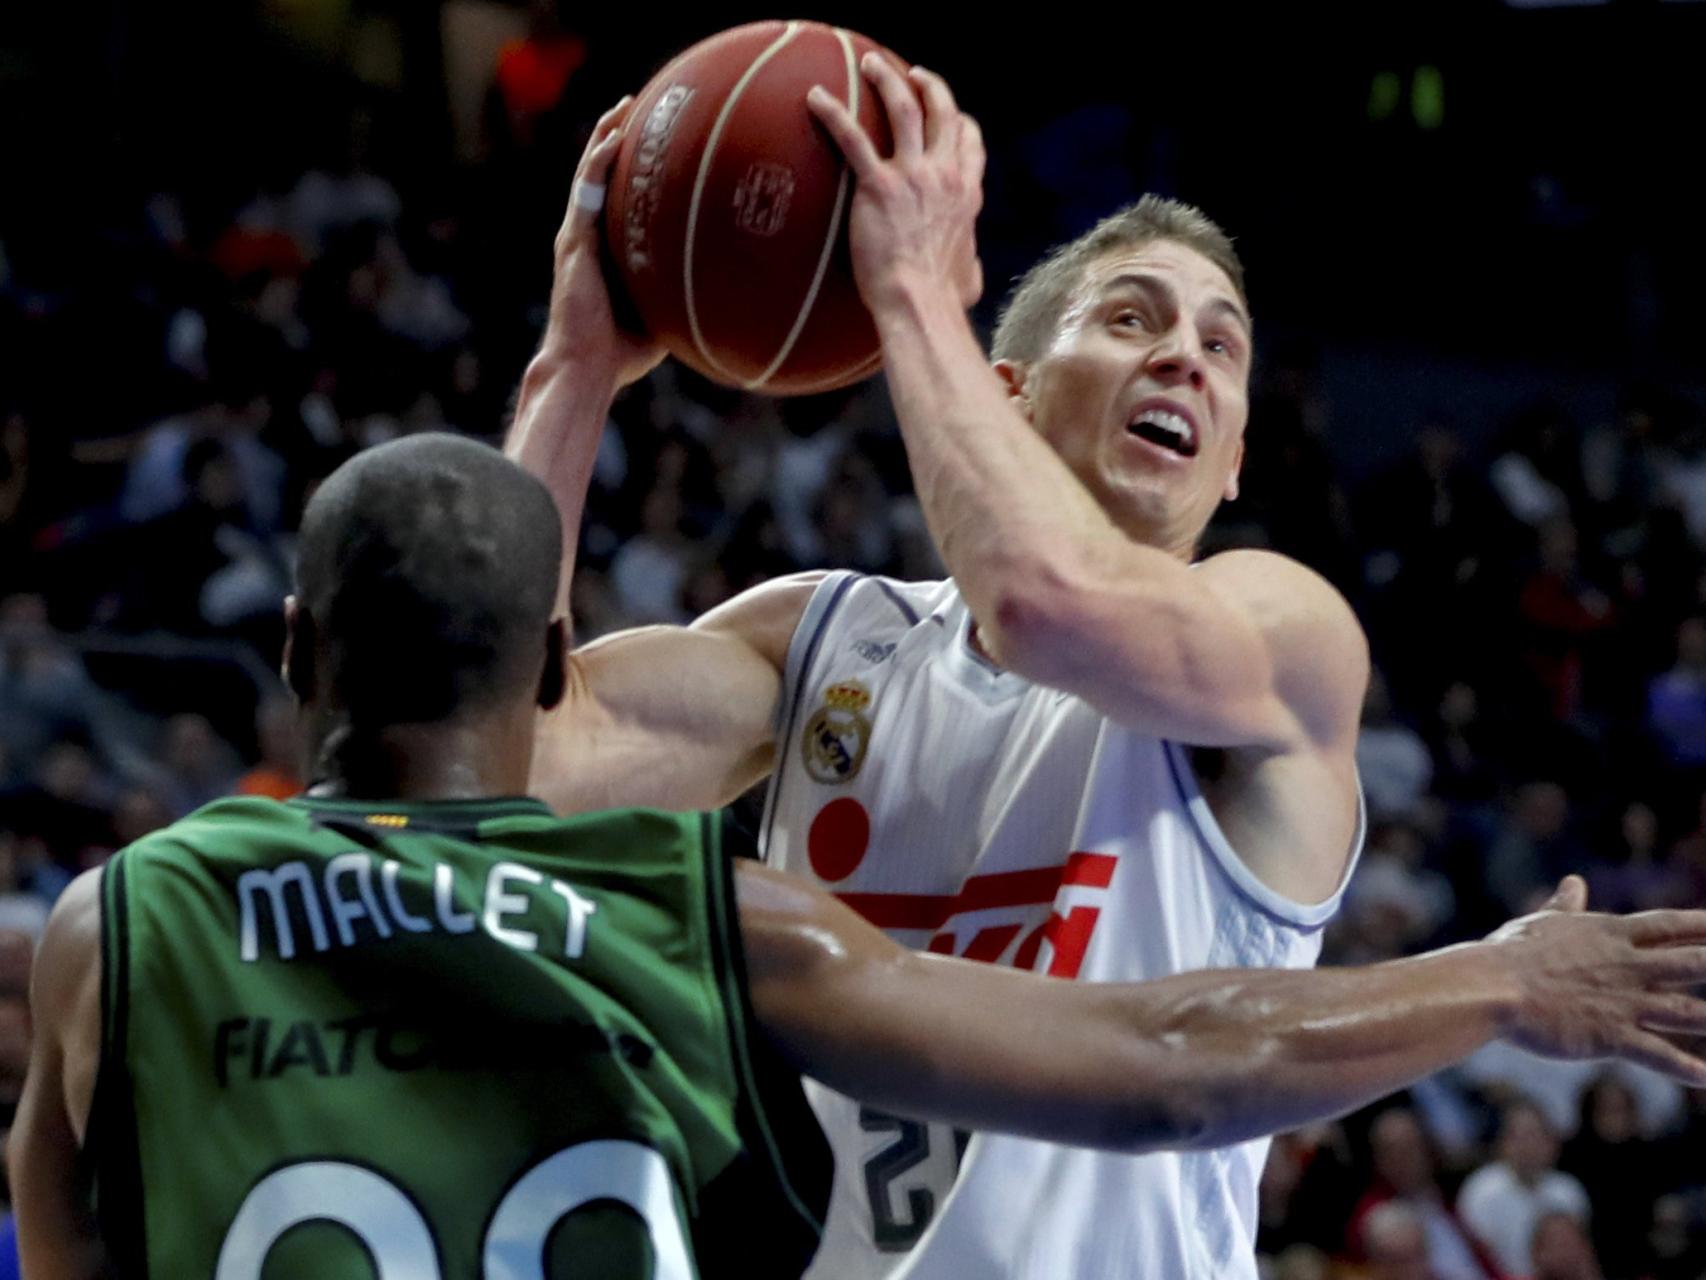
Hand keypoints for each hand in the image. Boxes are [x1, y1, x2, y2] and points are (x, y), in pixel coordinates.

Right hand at [539, 96, 665, 389]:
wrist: (587, 369)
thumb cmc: (624, 352)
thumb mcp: (664, 313)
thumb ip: (685, 292)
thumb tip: (731, 290)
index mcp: (607, 250)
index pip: (620, 198)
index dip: (635, 168)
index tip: (659, 141)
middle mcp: (589, 237)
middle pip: (602, 176)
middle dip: (618, 138)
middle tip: (639, 106)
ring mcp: (578, 237)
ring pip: (590, 174)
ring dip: (606, 138)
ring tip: (624, 106)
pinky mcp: (573, 244)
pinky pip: (586, 195)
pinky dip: (598, 164)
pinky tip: (614, 139)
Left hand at [806, 55, 983, 314]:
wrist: (920, 304)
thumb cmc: (941, 302)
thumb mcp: (967, 278)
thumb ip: (966, 265)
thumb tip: (967, 277)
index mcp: (965, 194)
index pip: (969, 143)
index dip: (960, 122)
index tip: (951, 115)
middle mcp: (945, 175)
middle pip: (941, 112)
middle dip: (929, 85)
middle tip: (911, 73)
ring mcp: (913, 176)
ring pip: (904, 108)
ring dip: (887, 79)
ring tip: (870, 63)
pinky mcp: (879, 186)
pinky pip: (852, 138)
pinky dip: (833, 112)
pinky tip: (814, 97)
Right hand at [1489, 876, 1705, 1082]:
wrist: (1492, 986)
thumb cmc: (1510, 953)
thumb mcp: (1543, 924)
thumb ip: (1566, 907)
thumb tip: (1574, 881)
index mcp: (1610, 936)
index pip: (1670, 926)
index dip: (1705, 924)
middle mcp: (1627, 966)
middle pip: (1692, 963)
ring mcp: (1623, 1001)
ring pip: (1687, 1010)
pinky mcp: (1612, 1036)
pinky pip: (1658, 1054)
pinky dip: (1688, 1068)